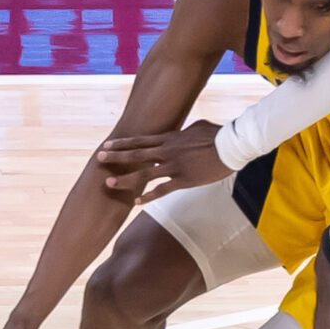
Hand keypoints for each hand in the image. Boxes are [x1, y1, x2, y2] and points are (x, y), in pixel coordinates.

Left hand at [94, 120, 231, 204]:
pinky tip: (136, 201)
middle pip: (135, 154)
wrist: (230, 146)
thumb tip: (182, 131)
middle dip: (116, 156)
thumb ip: (185, 130)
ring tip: (108, 183)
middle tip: (99, 158)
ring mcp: (174, 166)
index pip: (140, 141)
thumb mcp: (197, 126)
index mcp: (169, 138)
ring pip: (143, 173)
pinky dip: (147, 196)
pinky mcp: (183, 180)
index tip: (108, 145)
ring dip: (124, 178)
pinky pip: (162, 190)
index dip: (123, 143)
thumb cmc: (217, 134)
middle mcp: (167, 151)